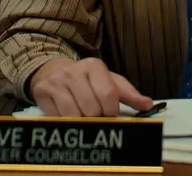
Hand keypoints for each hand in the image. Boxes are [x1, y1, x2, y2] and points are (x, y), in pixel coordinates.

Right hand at [28, 57, 152, 116]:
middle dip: (97, 119)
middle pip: (92, 109)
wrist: (53, 70)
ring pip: (74, 116)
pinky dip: (67, 123)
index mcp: (94, 66)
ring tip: (85, 119)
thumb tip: (148, 104)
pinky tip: (70, 118)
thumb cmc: (86, 80)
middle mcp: (74, 71)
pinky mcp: (43, 93)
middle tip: (97, 119)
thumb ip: (128, 93)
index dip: (112, 112)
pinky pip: (58, 118)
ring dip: (82, 123)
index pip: (108, 95)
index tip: (112, 117)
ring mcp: (57, 82)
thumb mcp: (108, 81)